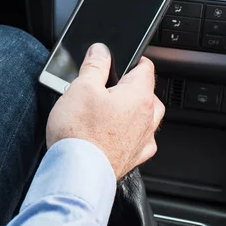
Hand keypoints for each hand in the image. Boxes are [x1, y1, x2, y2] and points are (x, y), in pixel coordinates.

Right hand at [46, 43, 164, 179]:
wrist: (77, 174)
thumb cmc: (79, 133)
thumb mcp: (81, 88)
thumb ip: (94, 66)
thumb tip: (101, 50)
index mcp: (139, 96)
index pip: (146, 68)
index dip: (133, 60)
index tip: (121, 60)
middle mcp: (147, 119)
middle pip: (148, 95)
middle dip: (132, 88)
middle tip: (110, 86)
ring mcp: (142, 142)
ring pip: (146, 119)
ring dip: (134, 112)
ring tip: (111, 111)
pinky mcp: (132, 160)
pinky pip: (139, 141)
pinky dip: (129, 135)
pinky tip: (111, 135)